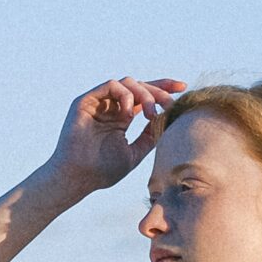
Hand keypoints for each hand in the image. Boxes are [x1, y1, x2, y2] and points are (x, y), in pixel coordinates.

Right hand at [41, 76, 186, 195]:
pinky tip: (131, 113)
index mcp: (120, 118)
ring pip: (127, 83)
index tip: (183, 89)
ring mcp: (97, 103)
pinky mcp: (85, 101)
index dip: (163, 89)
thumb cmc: (101, 171)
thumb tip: (167, 121)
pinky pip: (111, 85)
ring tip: (151, 114)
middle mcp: (109, 107)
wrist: (77, 178)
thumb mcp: (135, 153)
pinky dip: (126, 95)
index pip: (144, 97)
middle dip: (159, 91)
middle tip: (170, 103)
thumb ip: (149, 137)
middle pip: (139, 86)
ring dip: (145, 94)